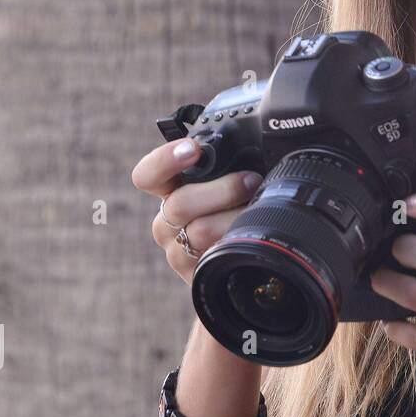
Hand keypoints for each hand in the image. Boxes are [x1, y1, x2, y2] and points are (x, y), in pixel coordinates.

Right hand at [131, 138, 263, 286]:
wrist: (251, 259)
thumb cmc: (243, 209)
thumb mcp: (236, 180)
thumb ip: (235, 163)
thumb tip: (266, 141)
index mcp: (171, 191)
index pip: (149, 175)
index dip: (165, 160)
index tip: (193, 149)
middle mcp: (168, 220)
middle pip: (180, 203)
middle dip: (223, 189)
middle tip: (252, 181)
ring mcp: (178, 250)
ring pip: (200, 230)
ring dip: (235, 217)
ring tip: (259, 209)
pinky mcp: (194, 275)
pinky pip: (214, 257)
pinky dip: (237, 242)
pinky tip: (250, 235)